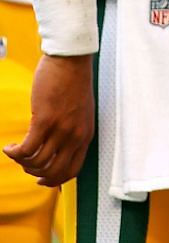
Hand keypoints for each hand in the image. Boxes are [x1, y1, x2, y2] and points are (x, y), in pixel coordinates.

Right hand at [4, 53, 94, 186]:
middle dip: (35, 174)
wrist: (72, 62)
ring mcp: (61, 129)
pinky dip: (14, 153)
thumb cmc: (74, 84)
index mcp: (85, 135)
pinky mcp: (44, 120)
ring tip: (16, 151)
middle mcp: (75, 136)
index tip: (40, 179)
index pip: (72, 170)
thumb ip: (72, 131)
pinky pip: (27, 149)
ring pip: (37, 163)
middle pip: (54, 172)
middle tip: (24, 164)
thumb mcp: (81, 114)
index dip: (54, 180)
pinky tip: (9, 147)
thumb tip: (56, 147)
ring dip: (22, 162)